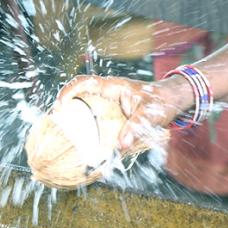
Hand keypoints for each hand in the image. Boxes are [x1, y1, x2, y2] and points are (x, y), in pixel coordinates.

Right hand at [67, 74, 192, 154]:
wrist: (171, 101)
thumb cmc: (160, 103)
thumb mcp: (149, 115)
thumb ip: (135, 128)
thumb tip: (121, 145)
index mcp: (114, 87)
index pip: (86, 82)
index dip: (69, 91)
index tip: (60, 105)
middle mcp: (108, 93)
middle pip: (79, 94)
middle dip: (65, 105)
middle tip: (56, 122)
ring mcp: (109, 103)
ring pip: (85, 106)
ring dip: (74, 117)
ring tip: (63, 134)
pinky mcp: (112, 114)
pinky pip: (94, 118)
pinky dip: (86, 127)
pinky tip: (83, 142)